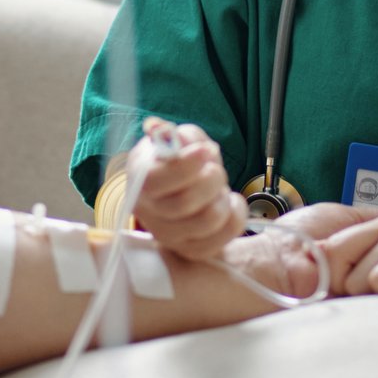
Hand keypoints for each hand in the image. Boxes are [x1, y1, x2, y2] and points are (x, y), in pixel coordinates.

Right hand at [127, 117, 245, 260]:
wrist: (179, 189)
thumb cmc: (175, 162)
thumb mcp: (171, 140)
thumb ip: (168, 133)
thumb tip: (156, 128)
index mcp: (140, 183)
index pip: (155, 181)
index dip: (184, 166)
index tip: (205, 150)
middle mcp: (150, 215)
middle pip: (184, 203)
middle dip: (211, 178)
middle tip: (214, 167)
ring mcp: (171, 237)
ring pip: (209, 220)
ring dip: (223, 195)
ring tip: (218, 186)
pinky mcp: (194, 250)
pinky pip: (226, 234)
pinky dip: (236, 212)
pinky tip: (229, 200)